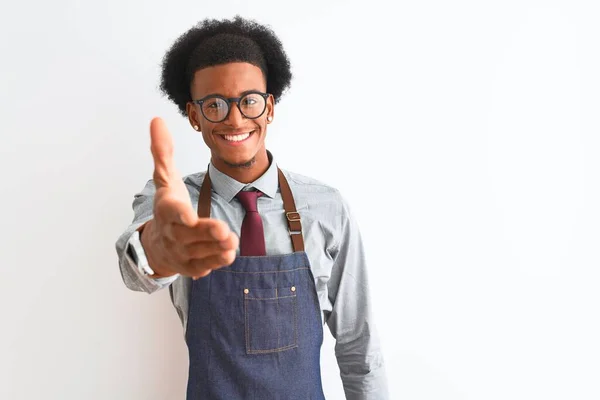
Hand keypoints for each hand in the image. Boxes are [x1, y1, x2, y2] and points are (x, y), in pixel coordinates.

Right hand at [141, 117, 238, 279]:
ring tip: (232, 243)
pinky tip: (228, 254)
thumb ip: (163, 151)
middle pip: (190, 236)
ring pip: (200, 253)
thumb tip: (157, 120)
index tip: (190, 218)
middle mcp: (173, 233)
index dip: (181, 216)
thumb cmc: (167, 207)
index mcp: (167, 210)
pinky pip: (204, 266)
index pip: (172, 213)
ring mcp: (181, 251)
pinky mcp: (191, 267)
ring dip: (216, 249)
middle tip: (226, 233)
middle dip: (207, 234)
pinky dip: (215, 262)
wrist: (157, 244)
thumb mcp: (164, 179)